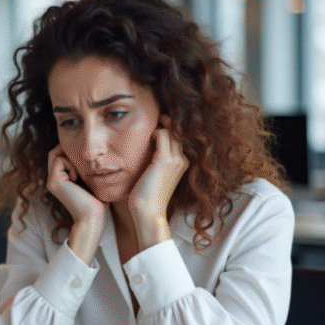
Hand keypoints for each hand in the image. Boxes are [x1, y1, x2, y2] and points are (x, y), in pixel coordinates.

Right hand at [47, 145, 107, 262]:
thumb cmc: (97, 202)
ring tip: (79, 173)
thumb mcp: (91, 180)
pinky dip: (70, 165)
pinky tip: (77, 178)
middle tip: (82, 159)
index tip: (84, 157)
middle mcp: (53, 180)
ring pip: (55, 154)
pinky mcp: (54, 182)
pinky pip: (59, 160)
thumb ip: (84, 167)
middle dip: (67, 150)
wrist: (93, 217)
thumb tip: (88, 152)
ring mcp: (52, 181)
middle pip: (54, 153)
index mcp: (61, 180)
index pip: (59, 155)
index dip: (69, 150)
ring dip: (69, 157)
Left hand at [129, 116, 188, 248]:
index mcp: (181, 163)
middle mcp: (181, 160)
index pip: (177, 136)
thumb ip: (152, 161)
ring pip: (171, 129)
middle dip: (166, 119)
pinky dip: (155, 130)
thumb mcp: (152, 176)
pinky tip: (146, 132)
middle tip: (152, 111)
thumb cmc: (146, 197)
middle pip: (176, 130)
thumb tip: (143, 148)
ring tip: (149, 115)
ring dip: (160, 121)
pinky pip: (163, 134)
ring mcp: (175, 160)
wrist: (148, 213)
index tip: (155, 118)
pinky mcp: (165, 160)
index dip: (168, 125)